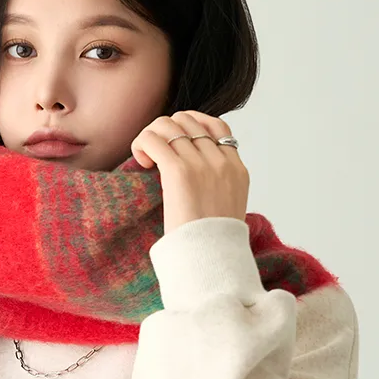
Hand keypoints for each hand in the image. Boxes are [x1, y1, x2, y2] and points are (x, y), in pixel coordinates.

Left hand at [130, 111, 248, 235]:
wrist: (211, 258)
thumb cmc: (211, 242)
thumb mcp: (227, 208)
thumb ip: (219, 187)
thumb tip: (197, 181)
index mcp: (237, 169)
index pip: (217, 126)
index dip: (190, 128)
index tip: (176, 146)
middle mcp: (221, 161)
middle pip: (188, 120)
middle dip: (166, 130)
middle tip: (156, 155)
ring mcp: (202, 164)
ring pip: (168, 125)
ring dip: (151, 136)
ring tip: (147, 160)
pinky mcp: (179, 172)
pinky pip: (154, 140)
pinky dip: (142, 143)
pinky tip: (142, 162)